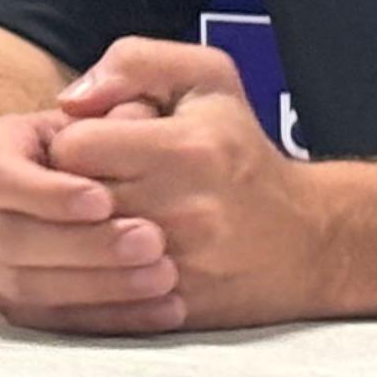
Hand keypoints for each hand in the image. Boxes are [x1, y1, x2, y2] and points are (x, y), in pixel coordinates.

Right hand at [0, 104, 184, 334]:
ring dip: (99, 287)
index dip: (47, 195)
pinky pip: (53, 324)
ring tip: (164, 276)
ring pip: (28, 289)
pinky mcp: (17, 305)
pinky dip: (108, 320)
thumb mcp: (126, 90)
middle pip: (11, 240)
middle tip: (151, 241)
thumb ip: (120, 77)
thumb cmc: (118, 132)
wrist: (109, 180)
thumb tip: (81, 101)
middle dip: (84, 246)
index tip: (104, 198)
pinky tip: (163, 310)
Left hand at [49, 37, 335, 331]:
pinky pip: (99, 299)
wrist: (307, 240)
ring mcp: (178, 268)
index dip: (72, 141)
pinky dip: (93, 279)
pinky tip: (109, 258)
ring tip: (101, 218)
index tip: (92, 145)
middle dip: (69, 189)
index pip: (75, 146)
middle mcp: (183, 211)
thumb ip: (134, 63)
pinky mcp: (173, 312)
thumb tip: (71, 100)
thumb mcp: (206, 79)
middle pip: (71, 202)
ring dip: (78, 234)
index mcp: (186, 149)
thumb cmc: (241, 151)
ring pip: (80, 252)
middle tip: (92, 183)